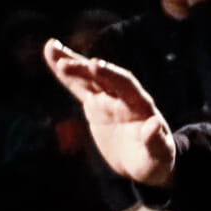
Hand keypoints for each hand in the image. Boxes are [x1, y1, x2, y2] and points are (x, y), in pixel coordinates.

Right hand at [42, 41, 176, 186]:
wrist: (144, 163)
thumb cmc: (156, 161)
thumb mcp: (160, 156)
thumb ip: (157, 141)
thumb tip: (155, 123)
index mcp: (141, 105)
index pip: (125, 84)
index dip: (110, 74)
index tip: (94, 64)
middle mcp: (124, 96)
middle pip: (103, 77)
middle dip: (84, 69)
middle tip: (64, 63)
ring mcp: (108, 99)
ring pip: (87, 77)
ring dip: (71, 62)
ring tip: (51, 48)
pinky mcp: (95, 105)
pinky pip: (78, 87)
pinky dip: (65, 75)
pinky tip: (52, 58)